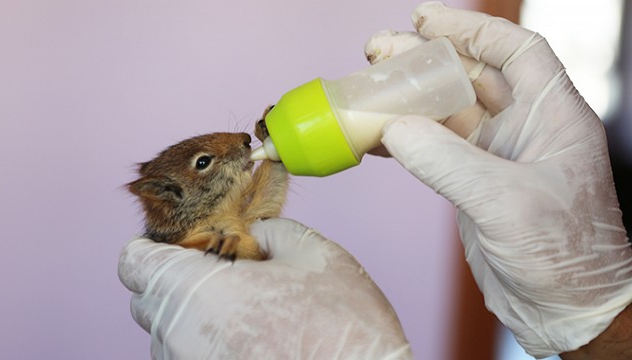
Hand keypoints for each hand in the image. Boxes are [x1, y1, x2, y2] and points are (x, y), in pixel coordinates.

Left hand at [118, 218, 411, 359]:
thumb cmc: (341, 326)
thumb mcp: (313, 254)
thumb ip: (271, 232)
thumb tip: (255, 235)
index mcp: (195, 292)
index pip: (134, 264)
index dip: (150, 247)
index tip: (174, 244)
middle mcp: (180, 338)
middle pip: (146, 300)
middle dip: (174, 280)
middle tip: (220, 271)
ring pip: (166, 334)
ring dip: (192, 314)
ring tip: (243, 307)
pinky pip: (189, 357)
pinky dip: (206, 341)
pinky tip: (251, 337)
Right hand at [367, 2, 631, 357]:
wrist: (564, 309)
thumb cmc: (565, 255)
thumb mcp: (506, 201)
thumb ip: (447, 162)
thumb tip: (395, 128)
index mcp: (552, 117)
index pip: (515, 51)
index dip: (471, 30)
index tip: (424, 20)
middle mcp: (524, 130)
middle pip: (470, 77)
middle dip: (424, 61)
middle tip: (378, 52)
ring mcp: (495, 158)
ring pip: (445, 113)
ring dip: (407, 99)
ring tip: (366, 85)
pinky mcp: (472, 185)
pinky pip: (431, 151)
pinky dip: (402, 140)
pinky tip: (373, 135)